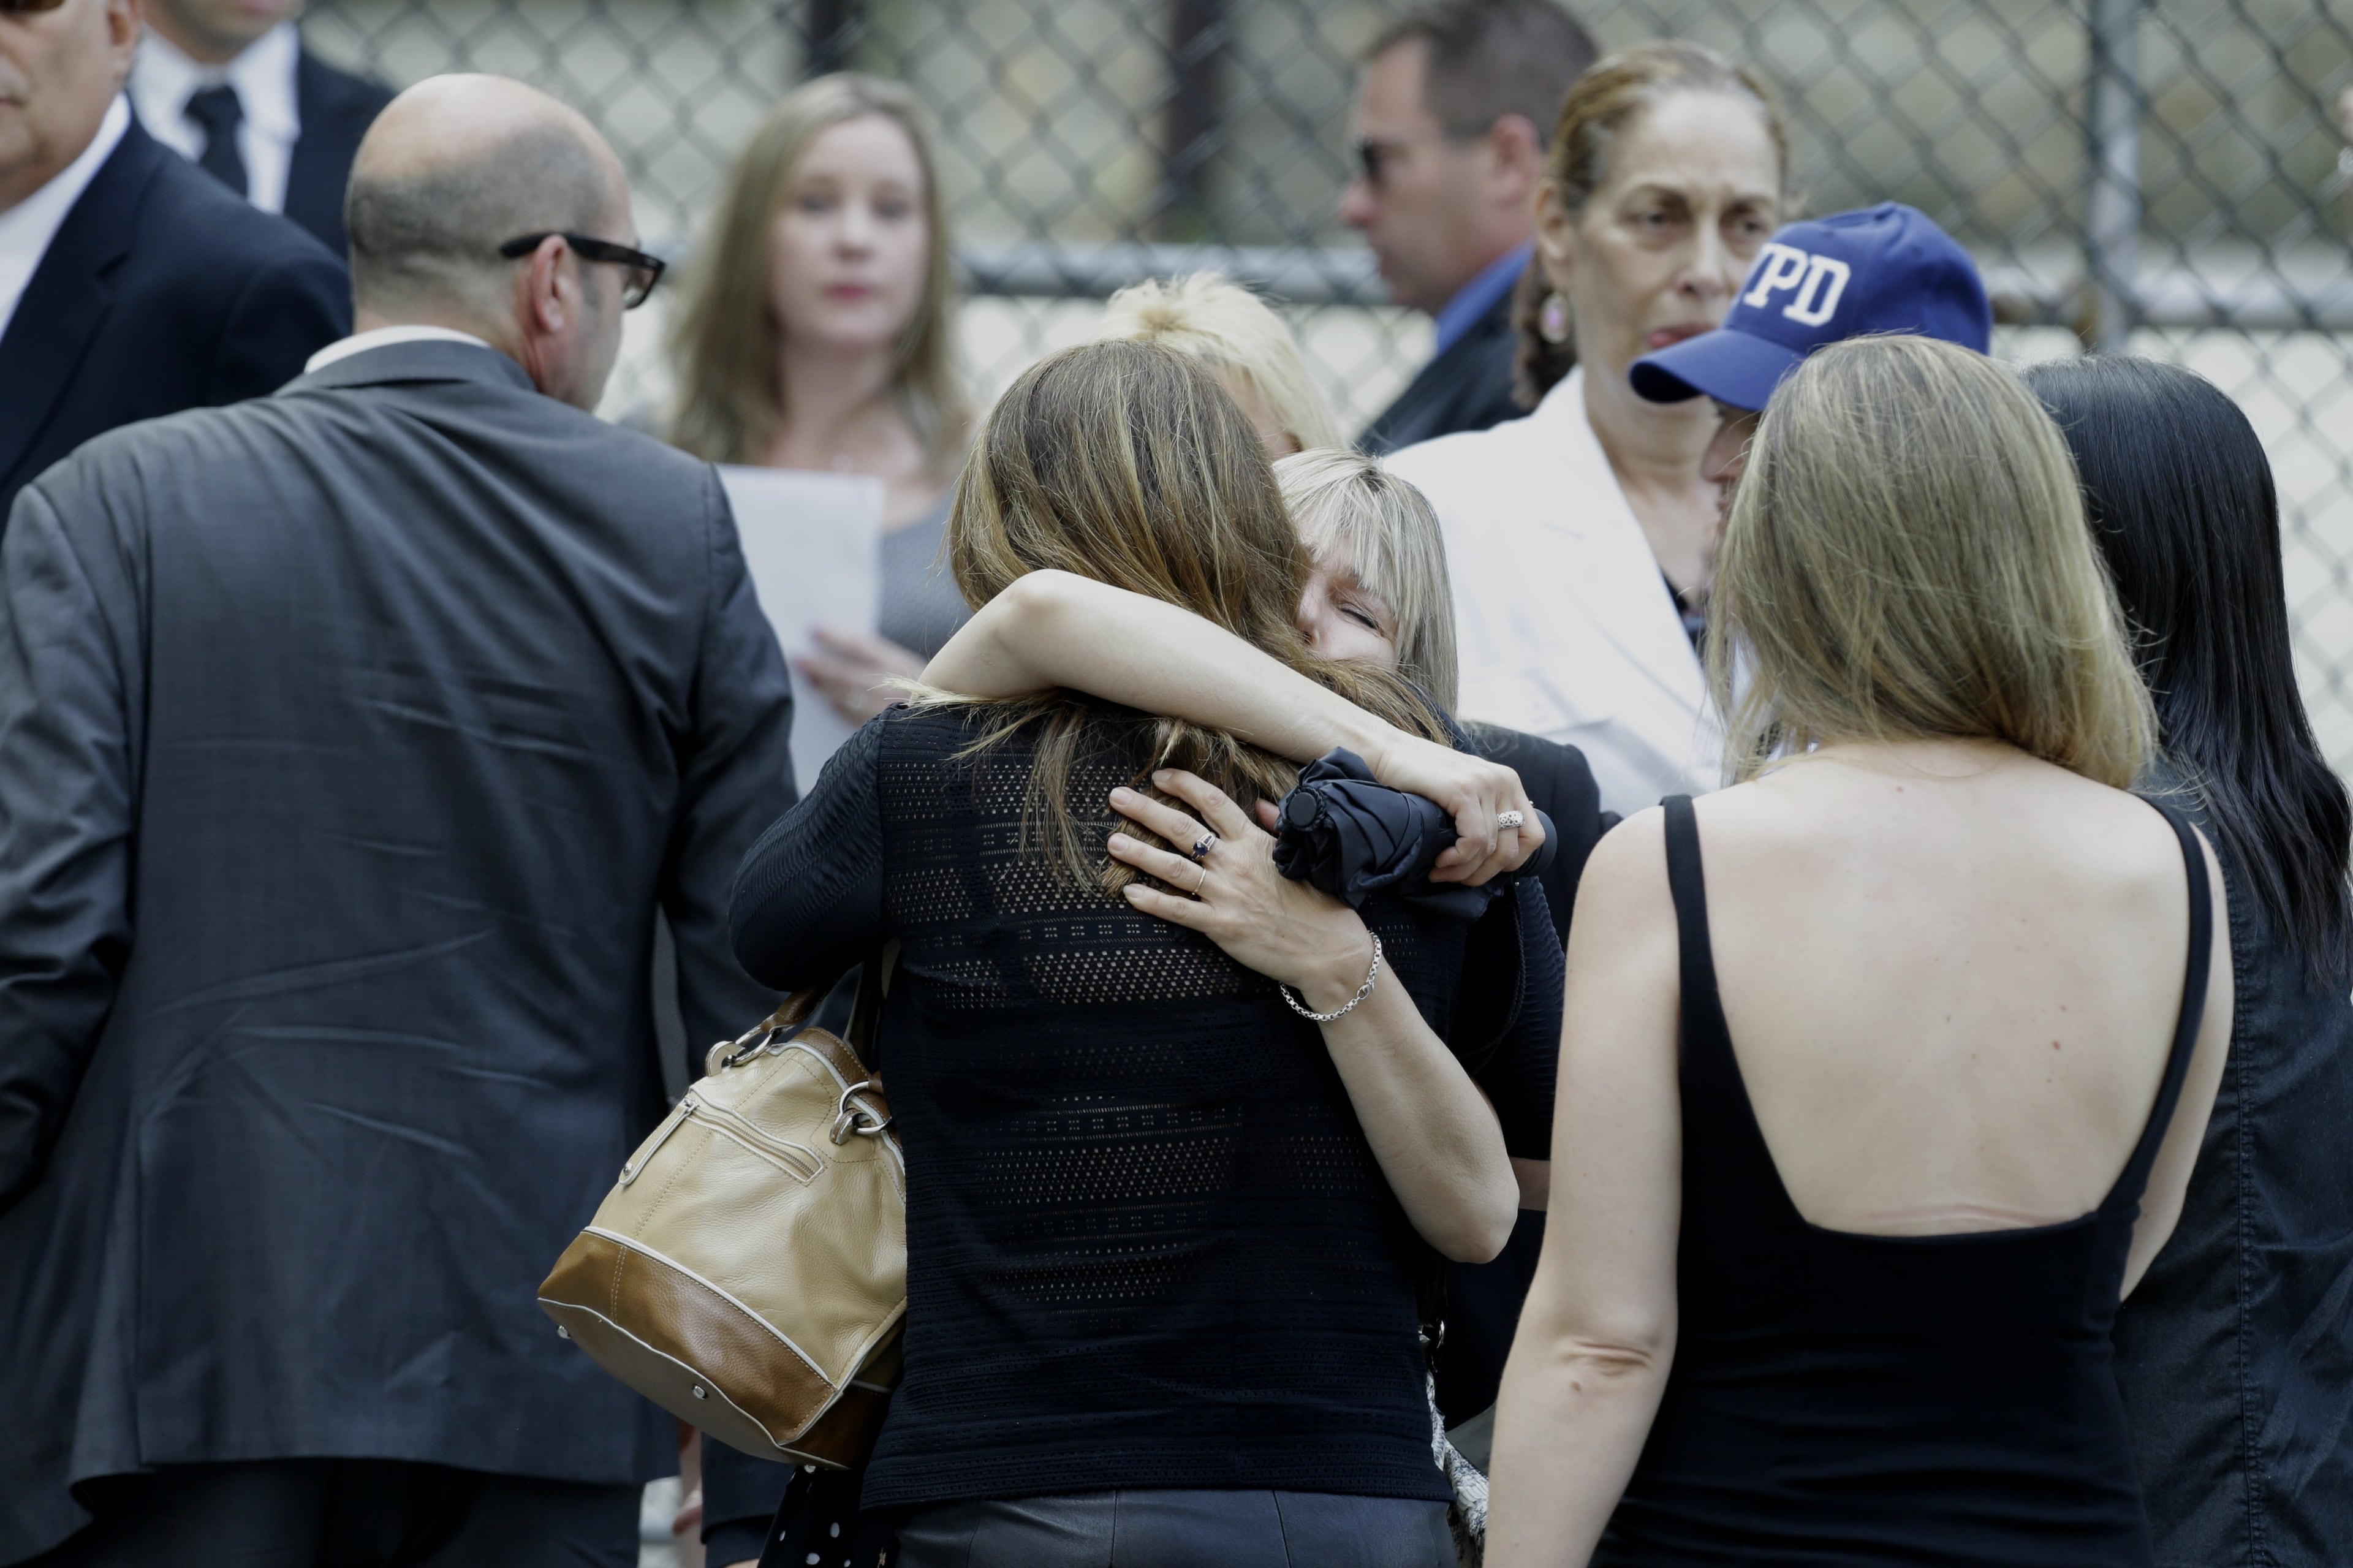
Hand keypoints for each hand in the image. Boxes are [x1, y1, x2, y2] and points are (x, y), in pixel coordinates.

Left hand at [795, 627, 926, 725]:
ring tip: (809, 679)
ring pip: (850, 699)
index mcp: (905, 666)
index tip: (814, 630)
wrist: (954, 724)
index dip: (837, 638)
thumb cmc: (936, 691)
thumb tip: (850, 644)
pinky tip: (829, 703)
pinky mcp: (887, 733)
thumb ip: (886, 658)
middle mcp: (896, 688)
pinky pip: (857, 721)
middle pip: (850, 675)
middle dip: (823, 667)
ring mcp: (891, 712)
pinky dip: (841, 710)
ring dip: (827, 688)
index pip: (863, 648)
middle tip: (798, 659)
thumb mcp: (915, 668)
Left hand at [1108, 769, 1374, 1010]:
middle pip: (1182, 828)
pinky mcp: (1222, 927)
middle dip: (1145, 810)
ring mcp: (1226, 895)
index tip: (1160, 776)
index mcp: (1255, 841)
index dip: (1183, 785)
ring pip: (1173, 867)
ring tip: (1112, 842)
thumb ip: (1276, 826)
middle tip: (1117, 797)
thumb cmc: (1320, 902)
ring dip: (1139, 852)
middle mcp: (1236, 863)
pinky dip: (1152, 901)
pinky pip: (1178, 911)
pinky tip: (1129, 892)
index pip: (1213, 802)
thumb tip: (1259, 804)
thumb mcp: (1301, 854)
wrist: (1330, 949)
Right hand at [1361, 731, 1542, 885]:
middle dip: (1481, 874)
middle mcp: (1504, 780)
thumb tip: (1495, 858)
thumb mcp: (1463, 794)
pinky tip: (1439, 861)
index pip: (1533, 837)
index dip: (1512, 863)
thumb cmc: (1420, 779)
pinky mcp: (1464, 790)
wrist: (1387, 752)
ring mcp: (1486, 783)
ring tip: (1440, 872)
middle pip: (1510, 849)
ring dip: (1462, 871)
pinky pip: (1474, 840)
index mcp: (1509, 782)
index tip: (1482, 870)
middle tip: (1453, 879)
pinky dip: (1457, 859)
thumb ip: (1483, 815)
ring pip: (1489, 849)